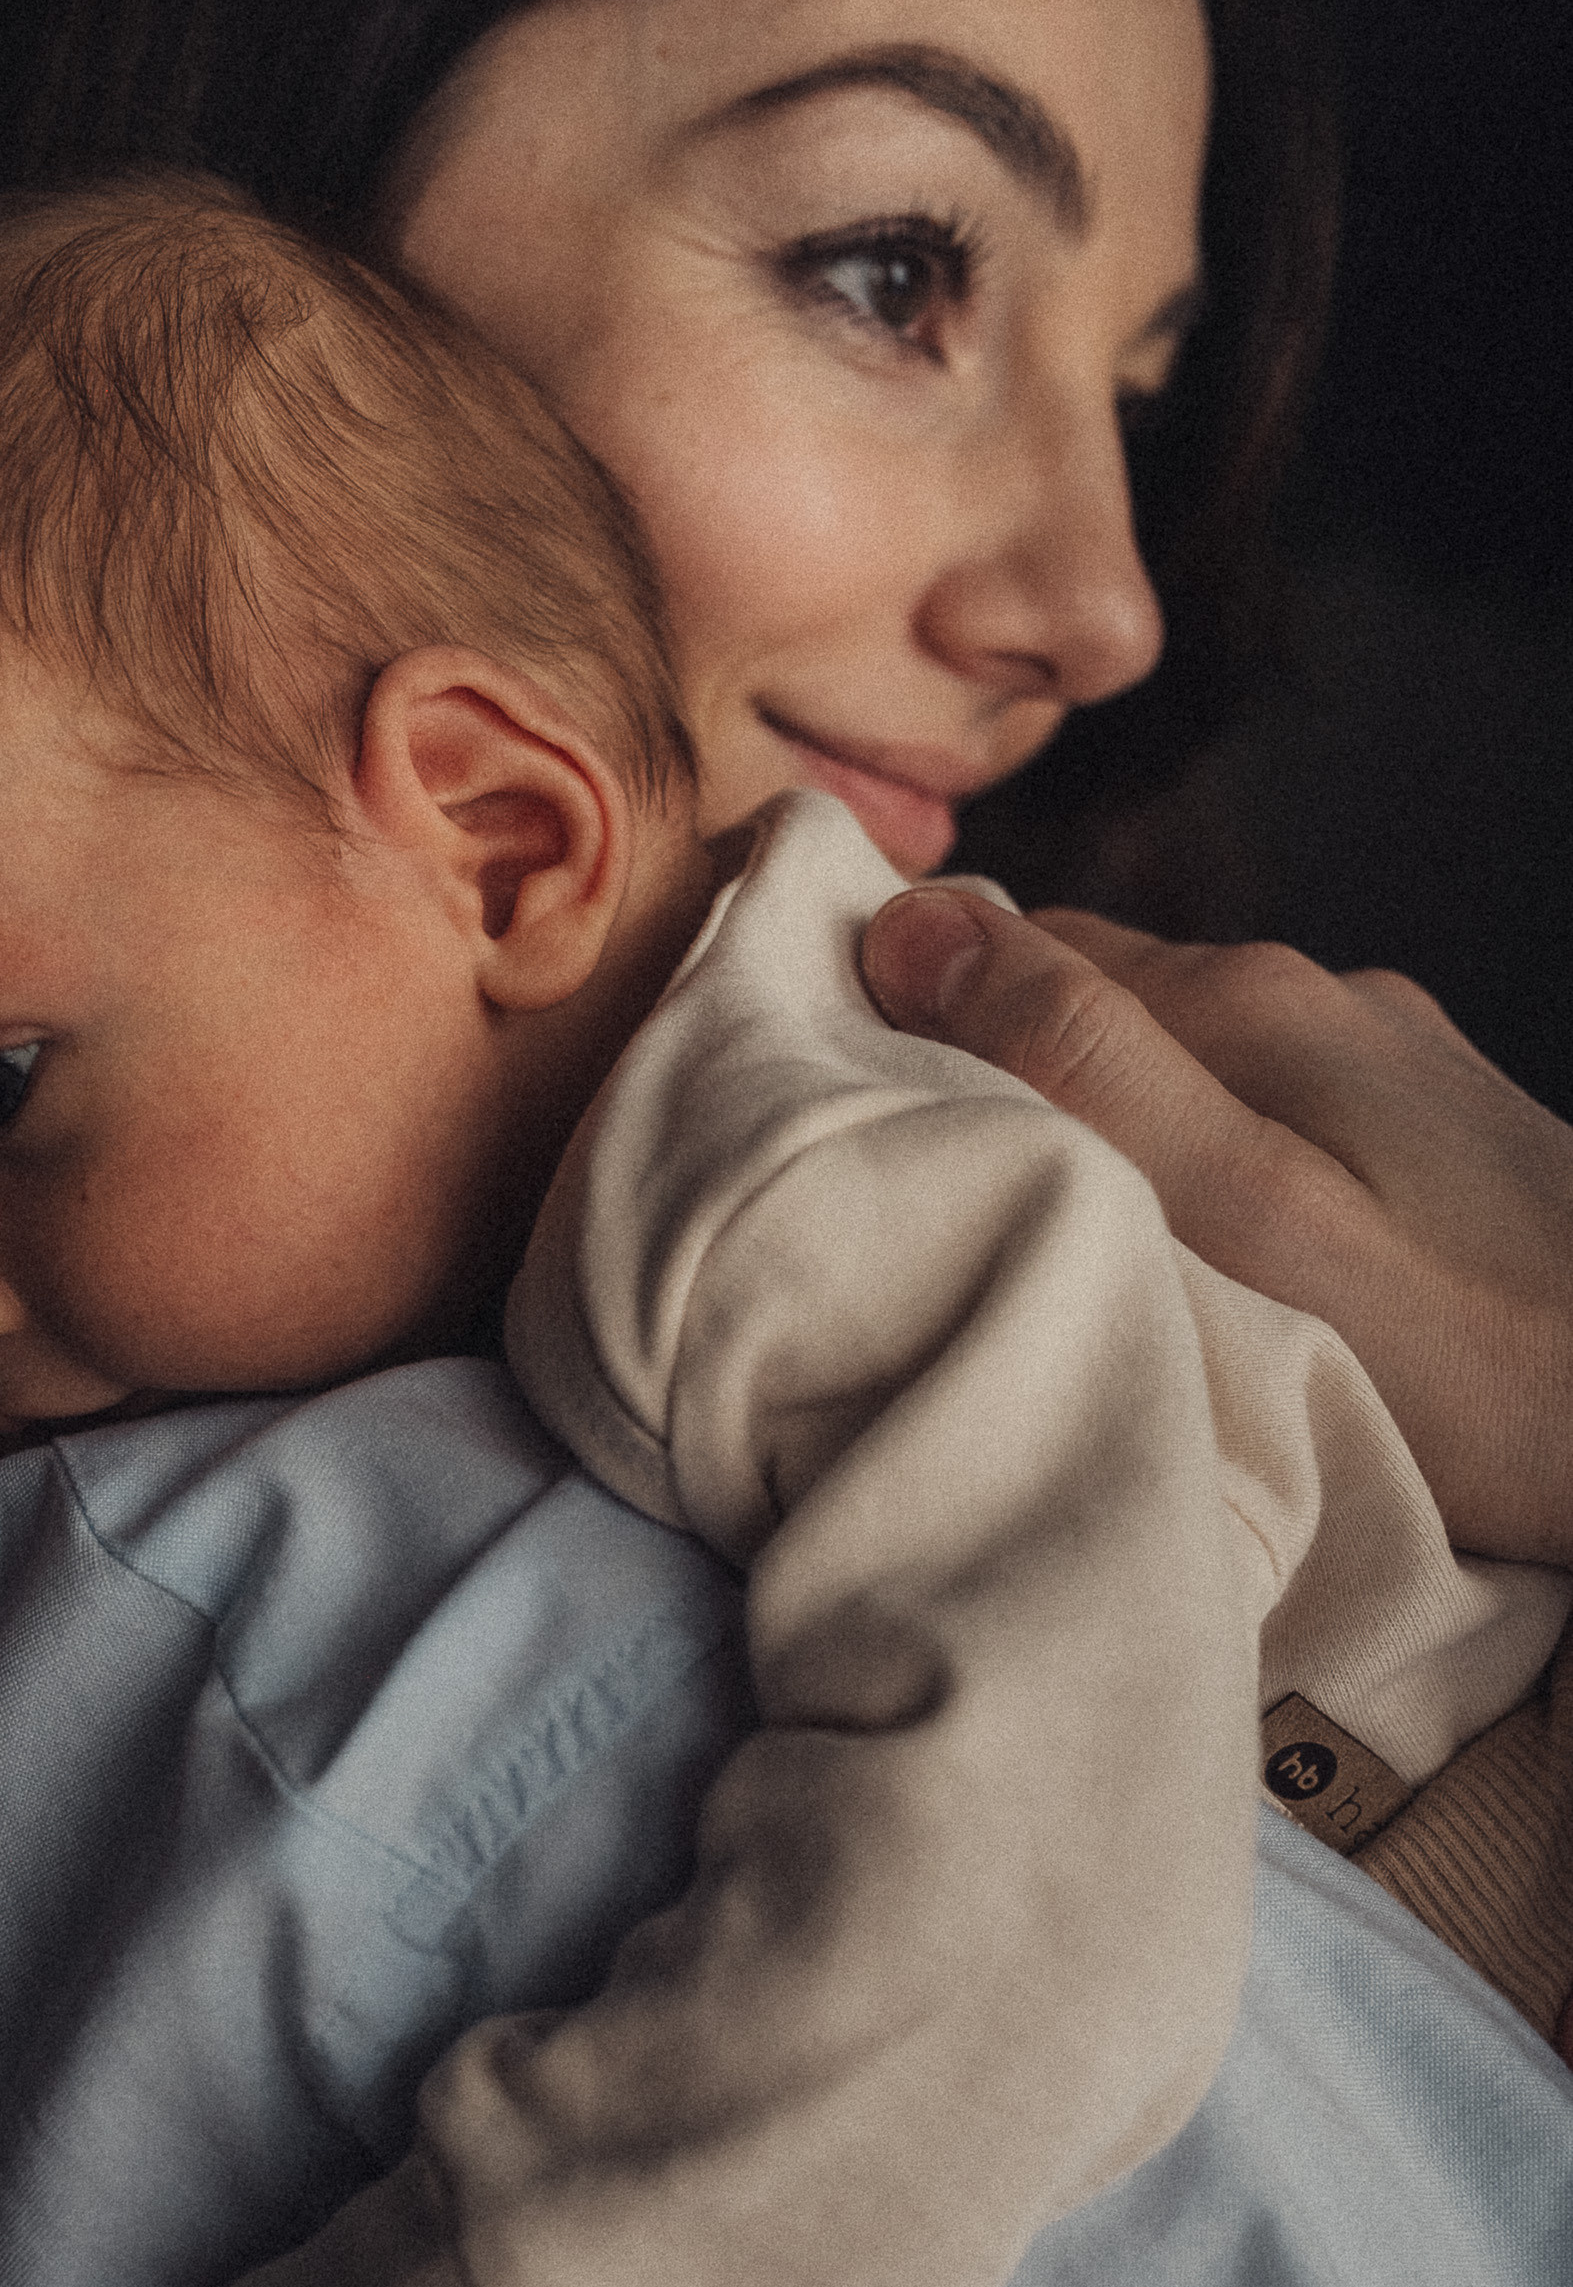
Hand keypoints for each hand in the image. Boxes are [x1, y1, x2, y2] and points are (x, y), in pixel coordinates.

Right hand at [861, 890, 1572, 1568]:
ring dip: (1089, 1119)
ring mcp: (1383, 1065)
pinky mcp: (1429, 1139)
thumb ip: (1086, 1069)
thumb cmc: (1470, 1364)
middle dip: (988, 1064)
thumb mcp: (1244, 1219)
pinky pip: (1253, 1117)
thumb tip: (915, 923)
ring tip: (1024, 1230)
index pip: (1011, 948)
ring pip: (1174, 1062)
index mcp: (1251, 1002)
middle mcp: (1317, 1000)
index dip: (905, 1009)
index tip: (816, 1103)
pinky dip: (1184, 1162)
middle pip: (1091, 1000)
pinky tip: (1178, 1250)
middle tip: (897, 1189)